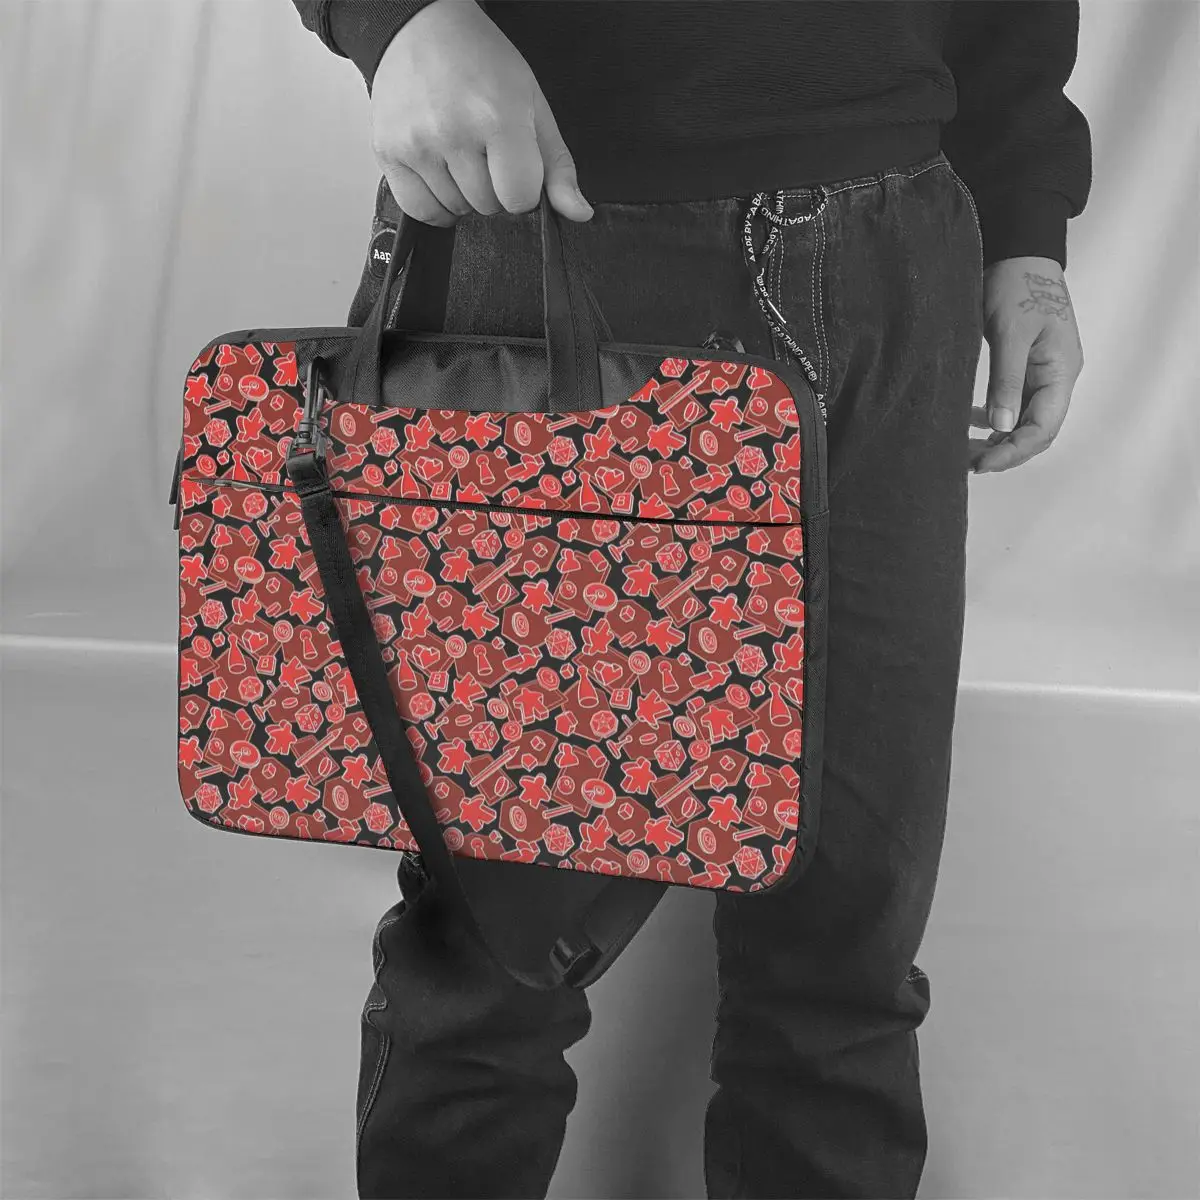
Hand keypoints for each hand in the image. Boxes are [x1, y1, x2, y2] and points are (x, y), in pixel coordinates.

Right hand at [368, 0, 592, 226]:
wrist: (421, 28)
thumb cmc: (481, 62)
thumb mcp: (533, 104)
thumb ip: (557, 165)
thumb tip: (578, 213)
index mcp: (497, 118)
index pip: (520, 199)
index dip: (524, 189)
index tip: (516, 166)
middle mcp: (452, 132)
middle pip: (488, 207)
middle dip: (494, 188)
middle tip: (485, 150)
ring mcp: (416, 144)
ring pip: (456, 210)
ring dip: (464, 194)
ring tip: (460, 153)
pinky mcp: (388, 152)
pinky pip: (420, 210)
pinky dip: (435, 204)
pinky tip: (442, 176)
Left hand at [971, 256, 1084, 472]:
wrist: (1018, 250)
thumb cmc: (1017, 285)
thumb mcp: (1010, 334)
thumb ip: (1006, 380)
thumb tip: (1002, 426)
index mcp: (1061, 372)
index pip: (1042, 429)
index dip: (1013, 452)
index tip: (981, 465)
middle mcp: (1056, 378)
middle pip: (1035, 431)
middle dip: (1005, 452)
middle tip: (968, 464)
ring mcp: (1042, 373)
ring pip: (1023, 419)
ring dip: (998, 438)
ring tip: (966, 450)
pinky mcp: (1025, 366)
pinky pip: (1013, 403)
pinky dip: (994, 417)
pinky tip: (971, 422)